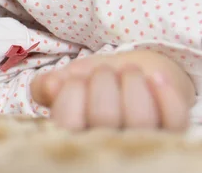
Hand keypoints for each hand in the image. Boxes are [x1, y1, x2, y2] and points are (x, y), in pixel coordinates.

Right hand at [30, 53, 191, 130]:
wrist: (132, 75)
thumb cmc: (93, 81)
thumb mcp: (64, 80)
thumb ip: (46, 85)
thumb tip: (52, 86)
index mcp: (75, 138)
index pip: (69, 123)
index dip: (71, 92)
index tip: (74, 78)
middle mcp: (108, 147)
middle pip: (105, 117)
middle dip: (102, 81)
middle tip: (103, 72)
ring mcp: (142, 143)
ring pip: (140, 118)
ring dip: (131, 82)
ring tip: (127, 72)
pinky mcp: (170, 133)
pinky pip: (172, 118)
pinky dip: (163, 92)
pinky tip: (153, 79)